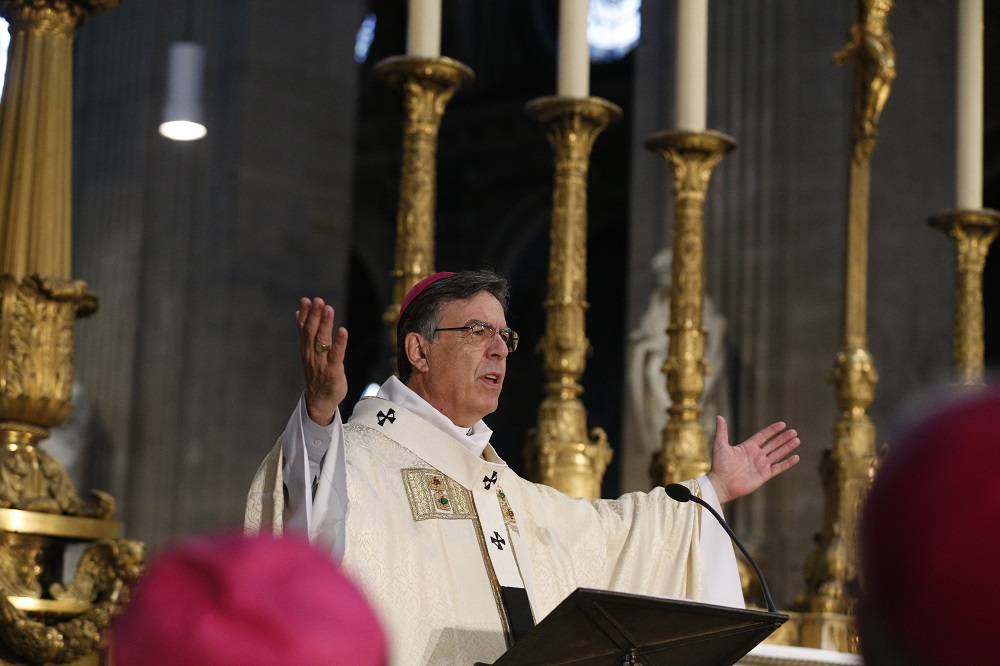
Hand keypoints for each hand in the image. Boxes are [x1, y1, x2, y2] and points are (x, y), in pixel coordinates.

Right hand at [297, 297, 347, 425]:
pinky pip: (336, 355)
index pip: (303, 329)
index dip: (305, 314)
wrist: (319, 400)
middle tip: (318, 301)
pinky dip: (340, 342)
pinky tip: (343, 331)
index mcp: (305, 349)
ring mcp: (321, 363)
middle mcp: (311, 354)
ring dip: (325, 324)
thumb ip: (305, 333)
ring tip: (328, 309)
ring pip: (322, 341)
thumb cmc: (317, 373)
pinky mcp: (333, 371)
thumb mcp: (308, 352)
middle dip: (315, 315)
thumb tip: (300, 313)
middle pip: (311, 332)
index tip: (306, 300)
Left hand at [706, 416, 799, 503]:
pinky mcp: (764, 475)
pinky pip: (778, 468)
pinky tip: (796, 457)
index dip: (772, 430)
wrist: (721, 484)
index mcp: (748, 447)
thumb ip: (722, 431)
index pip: (763, 436)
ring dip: (787, 447)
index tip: (782, 424)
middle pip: (773, 444)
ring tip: (797, 440)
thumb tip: (719, 416)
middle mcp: (756, 455)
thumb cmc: (719, 465)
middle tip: (794, 431)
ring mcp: (761, 465)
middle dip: (783, 438)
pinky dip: (787, 463)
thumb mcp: (720, 445)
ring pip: (778, 454)